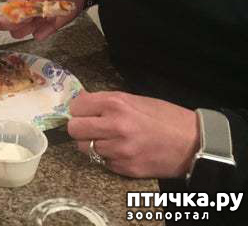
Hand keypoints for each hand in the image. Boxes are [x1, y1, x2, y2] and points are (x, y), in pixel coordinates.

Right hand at [0, 0, 84, 39]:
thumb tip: (34, 2)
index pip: (8, 7)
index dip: (18, 10)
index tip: (31, 6)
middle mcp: (20, 8)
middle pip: (4, 24)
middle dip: (15, 24)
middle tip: (31, 17)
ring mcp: (30, 20)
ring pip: (18, 33)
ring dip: (31, 28)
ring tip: (45, 16)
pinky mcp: (42, 28)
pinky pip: (38, 36)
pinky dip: (45, 31)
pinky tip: (53, 20)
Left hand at [68, 90, 199, 177]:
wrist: (193, 142)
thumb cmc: (164, 117)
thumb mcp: (134, 99)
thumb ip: (105, 101)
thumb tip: (81, 101)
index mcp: (115, 104)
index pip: (76, 107)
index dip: (79, 110)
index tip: (85, 112)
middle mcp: (114, 127)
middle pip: (74, 130)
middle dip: (80, 128)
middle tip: (90, 127)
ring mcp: (119, 150)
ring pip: (85, 148)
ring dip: (92, 144)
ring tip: (108, 139)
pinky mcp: (124, 169)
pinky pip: (102, 162)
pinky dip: (107, 157)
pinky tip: (120, 151)